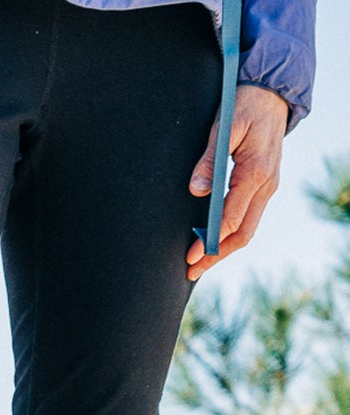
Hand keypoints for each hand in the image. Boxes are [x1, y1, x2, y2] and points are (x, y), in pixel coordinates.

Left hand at [187, 85, 289, 279]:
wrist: (271, 94)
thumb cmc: (244, 106)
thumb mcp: (223, 127)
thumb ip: (208, 160)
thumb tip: (196, 190)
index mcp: (255, 173)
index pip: (231, 218)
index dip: (210, 240)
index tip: (190, 257)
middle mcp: (266, 185)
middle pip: (243, 232)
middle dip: (217, 255)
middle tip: (191, 272)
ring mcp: (268, 186)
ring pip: (248, 228)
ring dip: (224, 248)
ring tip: (200, 264)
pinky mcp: (264, 184)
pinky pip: (249, 216)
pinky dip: (232, 233)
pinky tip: (214, 241)